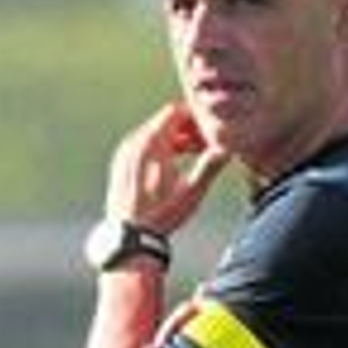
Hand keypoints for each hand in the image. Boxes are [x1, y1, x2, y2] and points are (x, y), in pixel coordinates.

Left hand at [105, 101, 227, 234]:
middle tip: (205, 143)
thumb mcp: (191, 192)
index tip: (209, 129)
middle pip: (163, 121)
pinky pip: (141, 145)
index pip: (174, 111)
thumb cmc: (160, 216)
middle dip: (186, 127)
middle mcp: (133, 143)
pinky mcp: (120, 164)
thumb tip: (227, 148)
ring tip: (194, 153)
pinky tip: (173, 164)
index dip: (194, 116)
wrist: (129, 236)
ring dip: (174, 138)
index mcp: (151, 144)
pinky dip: (158, 147)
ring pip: (152, 133)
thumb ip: (210, 166)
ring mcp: (124, 153)